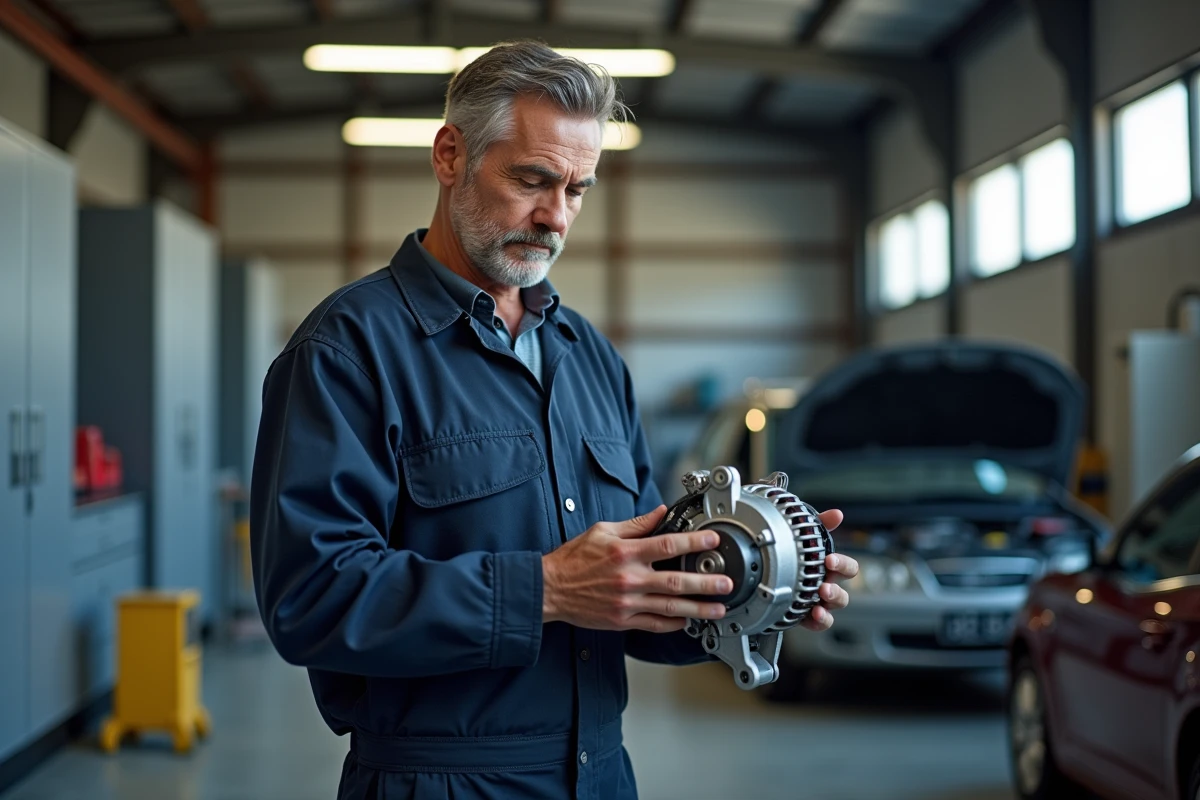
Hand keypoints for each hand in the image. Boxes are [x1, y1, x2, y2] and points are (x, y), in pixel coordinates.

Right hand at [542, 506, 732, 632]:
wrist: (550, 588)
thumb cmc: (574, 559)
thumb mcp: (602, 531)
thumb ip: (635, 524)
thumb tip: (659, 513)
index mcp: (625, 552)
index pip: (666, 545)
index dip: (693, 543)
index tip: (712, 541)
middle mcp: (629, 578)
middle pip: (675, 581)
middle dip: (705, 583)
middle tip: (725, 584)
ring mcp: (627, 602)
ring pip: (669, 607)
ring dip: (697, 608)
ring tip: (717, 609)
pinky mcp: (622, 620)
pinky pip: (654, 624)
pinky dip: (673, 624)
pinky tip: (689, 621)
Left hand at [800, 509, 857, 631]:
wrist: (771, 576)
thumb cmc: (795, 555)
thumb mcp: (805, 536)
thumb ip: (821, 525)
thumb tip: (836, 515)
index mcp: (830, 570)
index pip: (848, 568)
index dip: (842, 565)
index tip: (829, 560)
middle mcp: (828, 587)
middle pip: (843, 592)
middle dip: (836, 590)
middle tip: (824, 586)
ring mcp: (820, 603)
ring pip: (834, 608)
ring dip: (829, 605)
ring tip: (819, 602)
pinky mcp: (808, 616)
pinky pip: (821, 623)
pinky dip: (820, 621)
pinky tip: (813, 615)